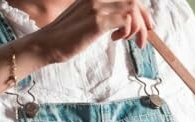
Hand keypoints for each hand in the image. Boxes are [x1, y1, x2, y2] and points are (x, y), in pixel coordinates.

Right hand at [35, 0, 153, 63]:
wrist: (47, 44)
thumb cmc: (67, 36)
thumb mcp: (86, 20)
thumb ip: (104, 16)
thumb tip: (123, 22)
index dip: (141, 9)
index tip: (147, 25)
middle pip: (132, 0)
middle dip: (145, 18)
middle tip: (146, 36)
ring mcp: (97, 7)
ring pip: (132, 9)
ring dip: (137, 28)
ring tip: (132, 41)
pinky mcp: (97, 21)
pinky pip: (125, 21)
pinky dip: (127, 32)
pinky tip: (117, 39)